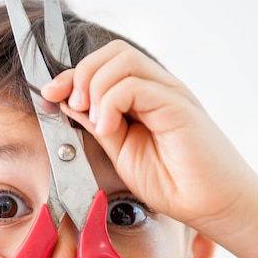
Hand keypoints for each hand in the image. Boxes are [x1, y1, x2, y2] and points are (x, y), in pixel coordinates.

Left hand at [41, 40, 256, 239]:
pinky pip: (134, 85)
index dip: (71, 75)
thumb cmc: (171, 182)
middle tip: (71, 105)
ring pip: (122, 60)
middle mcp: (157, 88)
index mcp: (143, 97)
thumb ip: (97, 125)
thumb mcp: (120, 150)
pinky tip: (108, 128)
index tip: (48, 94)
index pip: (104, 65)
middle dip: (80, 74)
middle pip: (112, 52)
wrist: (208, 205)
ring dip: (94, 86)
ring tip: (95, 121)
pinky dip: (111, 102)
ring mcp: (169, 93)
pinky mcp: (178, 105)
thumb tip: (67, 102)